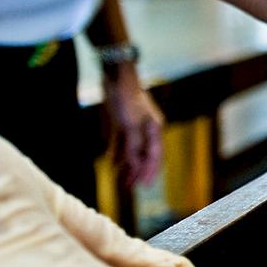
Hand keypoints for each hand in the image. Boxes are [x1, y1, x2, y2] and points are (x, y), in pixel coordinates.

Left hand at [103, 66, 165, 185]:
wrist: (116, 77)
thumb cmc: (127, 99)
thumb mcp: (130, 125)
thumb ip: (132, 146)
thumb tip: (134, 165)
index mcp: (154, 129)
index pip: (154, 156)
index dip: (150, 172)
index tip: (144, 187)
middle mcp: (146, 129)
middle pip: (143, 155)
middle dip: (137, 172)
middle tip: (129, 188)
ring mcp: (134, 126)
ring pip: (132, 151)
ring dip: (127, 166)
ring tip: (120, 180)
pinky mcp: (122, 122)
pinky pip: (122, 143)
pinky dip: (118, 154)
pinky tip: (113, 164)